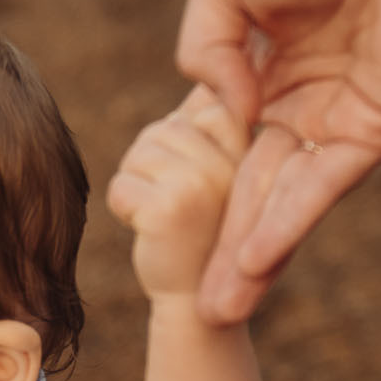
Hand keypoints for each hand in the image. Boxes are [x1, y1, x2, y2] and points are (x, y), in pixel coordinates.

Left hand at [107, 84, 250, 300]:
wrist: (204, 309)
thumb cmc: (208, 235)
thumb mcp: (223, 170)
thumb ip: (216, 124)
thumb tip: (205, 70)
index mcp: (258, 146)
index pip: (204, 108)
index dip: (185, 141)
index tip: (201, 187)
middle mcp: (238, 160)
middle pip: (164, 129)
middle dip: (157, 167)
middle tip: (183, 210)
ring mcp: (206, 182)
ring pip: (140, 154)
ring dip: (140, 187)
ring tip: (170, 220)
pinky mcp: (172, 207)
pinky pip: (122, 186)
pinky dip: (124, 209)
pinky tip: (153, 233)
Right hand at [177, 0, 380, 323]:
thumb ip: (203, 47)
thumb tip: (225, 112)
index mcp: (260, 67)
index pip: (221, 144)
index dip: (194, 189)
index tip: (164, 235)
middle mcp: (295, 103)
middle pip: (249, 190)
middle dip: (222, 250)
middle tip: (199, 308)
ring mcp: (333, 123)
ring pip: (280, 202)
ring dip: (250, 258)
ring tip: (219, 311)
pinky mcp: (371, 134)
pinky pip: (317, 189)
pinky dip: (285, 226)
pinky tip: (252, 262)